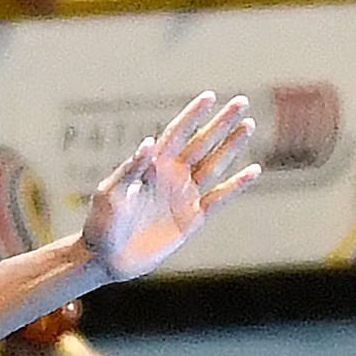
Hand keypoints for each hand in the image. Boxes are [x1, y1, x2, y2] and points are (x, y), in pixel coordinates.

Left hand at [81, 91, 260, 282]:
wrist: (106, 258)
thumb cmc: (101, 224)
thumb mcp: (110, 194)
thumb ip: (131, 169)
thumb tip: (149, 142)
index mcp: (152, 166)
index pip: (177, 134)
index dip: (192, 115)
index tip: (210, 96)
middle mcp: (172, 177)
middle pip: (202, 143)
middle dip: (221, 123)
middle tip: (241, 101)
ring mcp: (184, 196)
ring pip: (215, 165)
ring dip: (232, 146)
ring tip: (249, 124)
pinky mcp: (192, 219)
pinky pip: (219, 198)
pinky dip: (236, 186)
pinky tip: (253, 170)